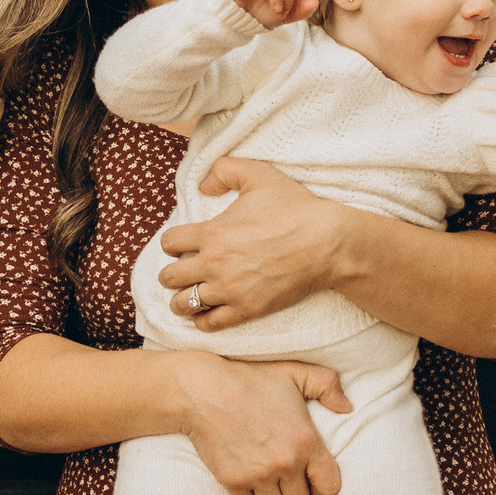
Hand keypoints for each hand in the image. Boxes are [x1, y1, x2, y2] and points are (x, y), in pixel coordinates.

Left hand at [155, 158, 350, 332]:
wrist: (327, 243)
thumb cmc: (295, 208)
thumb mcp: (259, 175)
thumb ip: (224, 170)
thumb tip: (202, 185)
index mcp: (212, 233)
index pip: (168, 243)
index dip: (172, 243)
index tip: (181, 244)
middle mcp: (215, 264)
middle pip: (169, 277)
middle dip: (171, 273)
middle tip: (182, 271)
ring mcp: (230, 290)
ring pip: (183, 304)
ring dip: (182, 299)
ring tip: (189, 295)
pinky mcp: (247, 310)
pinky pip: (209, 324)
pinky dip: (202, 320)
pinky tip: (206, 312)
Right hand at [166, 350, 348, 494]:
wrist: (204, 389)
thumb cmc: (250, 378)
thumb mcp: (295, 372)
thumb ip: (328, 384)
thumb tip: (347, 407)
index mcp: (306, 441)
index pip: (330, 486)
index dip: (323, 489)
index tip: (313, 483)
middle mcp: (285, 462)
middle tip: (289, 490)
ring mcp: (258, 475)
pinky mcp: (233, 481)